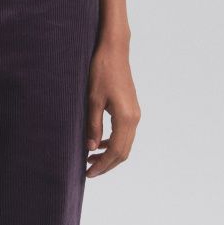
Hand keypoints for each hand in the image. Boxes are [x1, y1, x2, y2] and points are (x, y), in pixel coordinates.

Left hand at [84, 39, 139, 176]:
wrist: (114, 51)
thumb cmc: (101, 71)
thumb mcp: (92, 99)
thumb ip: (93, 125)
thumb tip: (91, 148)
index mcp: (126, 117)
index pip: (116, 151)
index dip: (102, 165)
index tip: (88, 173)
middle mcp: (134, 118)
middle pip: (124, 152)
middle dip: (106, 164)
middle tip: (88, 171)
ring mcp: (135, 114)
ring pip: (125, 144)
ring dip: (110, 155)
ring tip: (91, 159)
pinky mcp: (131, 109)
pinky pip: (125, 134)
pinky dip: (113, 143)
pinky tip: (99, 143)